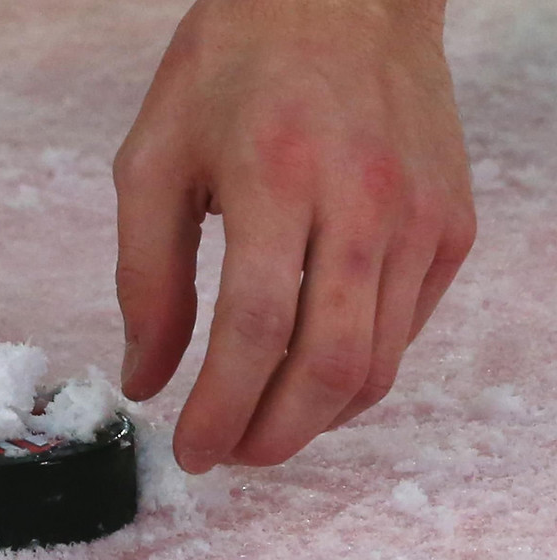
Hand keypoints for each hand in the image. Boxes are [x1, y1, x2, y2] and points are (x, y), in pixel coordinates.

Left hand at [113, 0, 474, 472]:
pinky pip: (408, 329)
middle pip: (330, 364)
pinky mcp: (450, 223)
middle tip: (228, 455)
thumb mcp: (154, 157)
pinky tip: (311, 375)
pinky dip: (358, 373)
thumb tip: (147, 377)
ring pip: (379, 361)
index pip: (254, 331)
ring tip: (262, 425)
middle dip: (274, 435)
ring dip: (316, 416)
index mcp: (276, 176)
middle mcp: (363, 201)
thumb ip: (145, 275)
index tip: (189, 451)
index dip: (220, 409)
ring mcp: (419, 216)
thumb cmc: (232, 68)